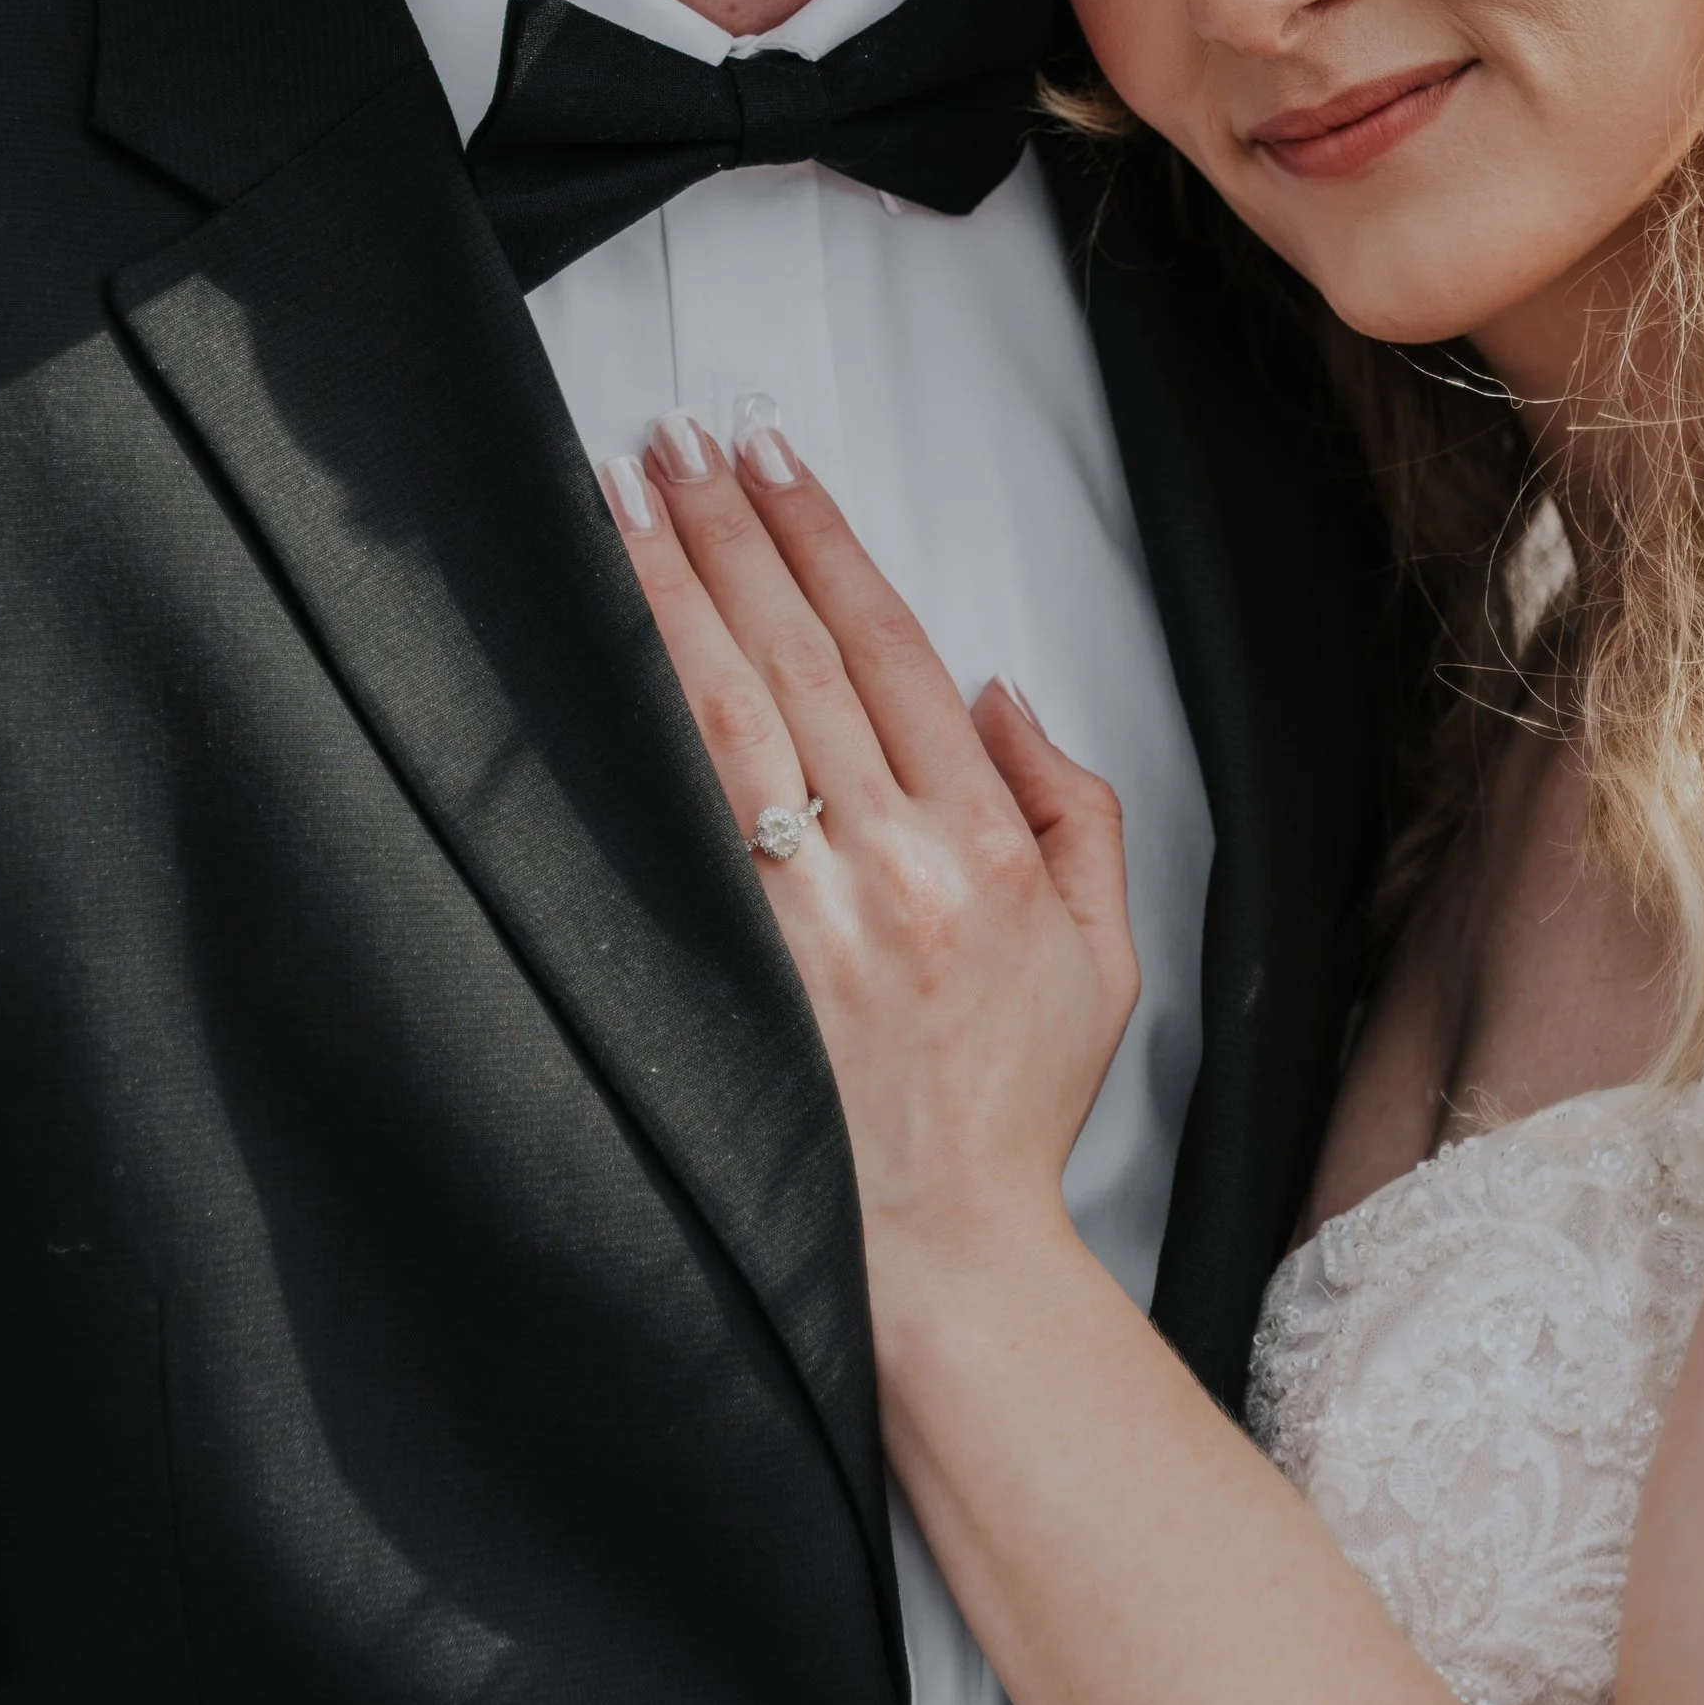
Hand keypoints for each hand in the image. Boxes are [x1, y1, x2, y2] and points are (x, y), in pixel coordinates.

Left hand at [601, 413, 1140, 1307]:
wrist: (940, 1263)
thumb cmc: (1007, 1117)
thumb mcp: (1104, 955)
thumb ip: (1075, 806)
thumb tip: (999, 693)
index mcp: (985, 845)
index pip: (888, 646)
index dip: (822, 539)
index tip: (771, 461)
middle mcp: (895, 865)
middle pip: (794, 654)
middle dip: (727, 530)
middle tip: (673, 440)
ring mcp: (807, 920)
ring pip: (724, 716)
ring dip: (669, 596)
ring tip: (620, 503)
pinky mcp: (736, 973)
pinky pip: (677, 822)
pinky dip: (636, 724)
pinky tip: (599, 655)